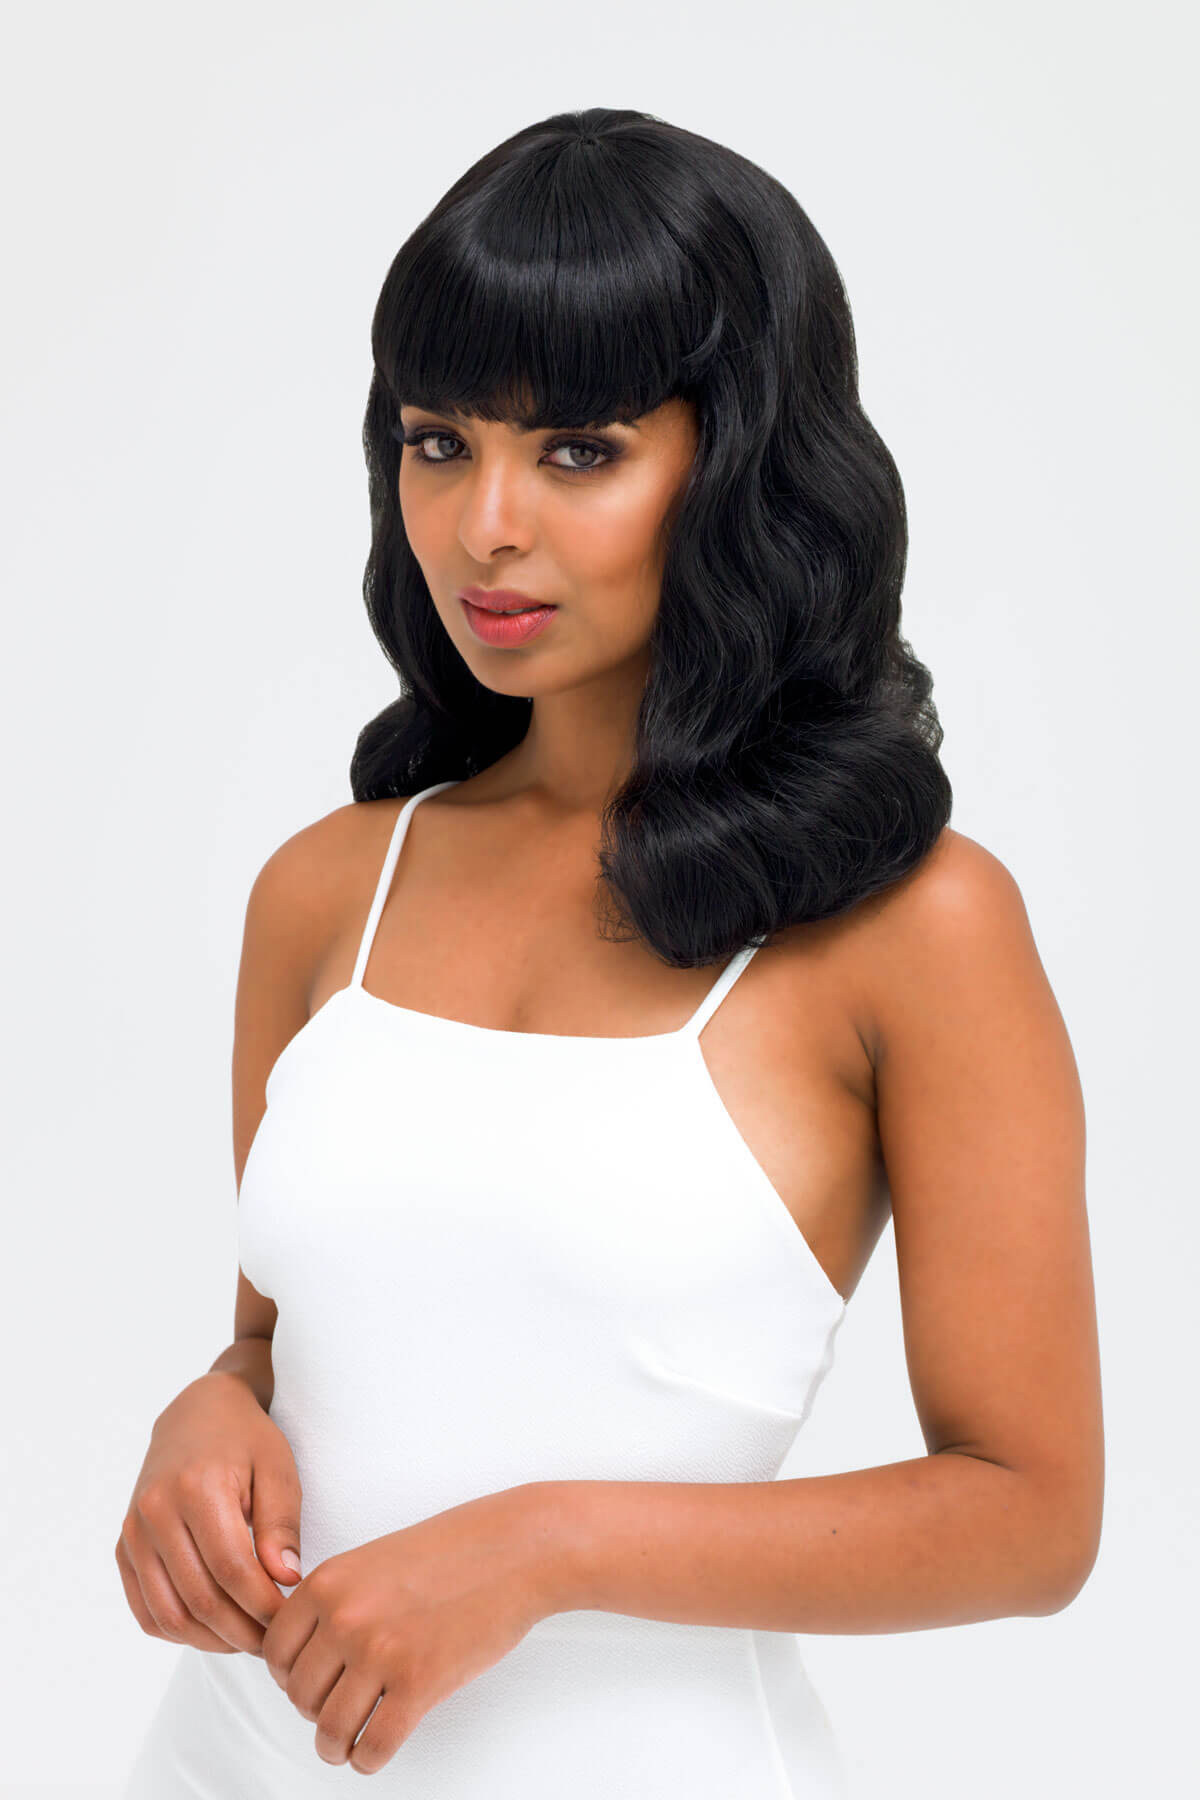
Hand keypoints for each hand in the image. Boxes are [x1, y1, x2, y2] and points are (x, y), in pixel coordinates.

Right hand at [116, 1372, 304, 1656]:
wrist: (197, 1414)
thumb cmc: (246, 1440)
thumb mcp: (277, 1468)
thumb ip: (280, 1524)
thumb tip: (286, 1581)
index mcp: (196, 1488)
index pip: (232, 1569)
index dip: (264, 1606)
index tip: (292, 1619)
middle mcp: (155, 1512)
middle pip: (200, 1599)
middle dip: (242, 1632)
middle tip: (275, 1642)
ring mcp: (134, 1532)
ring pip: (169, 1615)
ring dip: (212, 1641)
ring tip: (248, 1639)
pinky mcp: (125, 1548)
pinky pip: (147, 1611)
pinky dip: (180, 1631)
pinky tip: (215, 1629)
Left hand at [261, 1483, 558, 1773]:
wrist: (515, 1549)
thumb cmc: (453, 1553)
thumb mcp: (375, 1561)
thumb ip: (337, 1601)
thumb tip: (308, 1656)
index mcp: (329, 1582)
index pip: (273, 1653)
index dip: (288, 1677)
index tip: (309, 1684)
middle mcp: (345, 1617)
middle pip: (299, 1695)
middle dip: (315, 1711)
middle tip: (337, 1710)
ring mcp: (381, 1651)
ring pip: (330, 1729)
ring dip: (336, 1746)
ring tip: (348, 1744)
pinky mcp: (419, 1683)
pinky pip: (373, 1746)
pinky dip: (368, 1759)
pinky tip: (374, 1751)